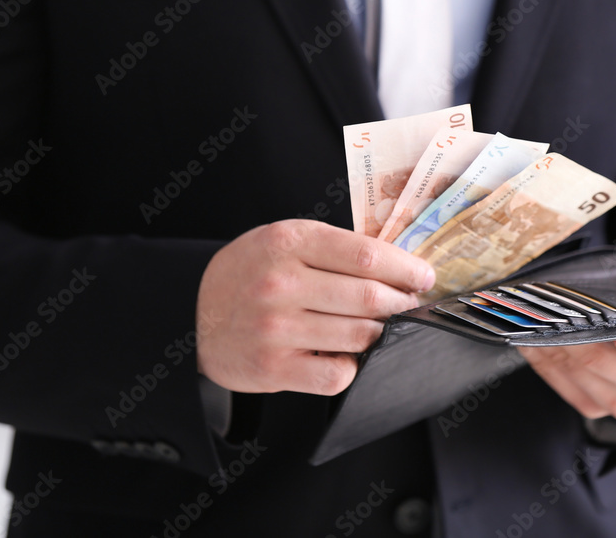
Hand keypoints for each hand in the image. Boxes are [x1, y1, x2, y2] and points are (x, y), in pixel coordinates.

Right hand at [195, 219, 434, 395]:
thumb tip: (399, 266)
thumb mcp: (283, 240)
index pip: (367, 255)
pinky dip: (352, 366)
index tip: (424, 277)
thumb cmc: (249, 272)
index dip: (406, 268)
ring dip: (380, 334)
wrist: (191, 313)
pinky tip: (346, 354)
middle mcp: (282, 283)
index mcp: (289, 242)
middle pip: (370, 297)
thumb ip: (334, 248)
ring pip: (360, 336)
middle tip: (410, 305)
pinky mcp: (274, 368)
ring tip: (379, 327)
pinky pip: (338, 374)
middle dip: (401, 304)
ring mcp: (277, 328)